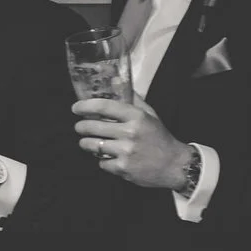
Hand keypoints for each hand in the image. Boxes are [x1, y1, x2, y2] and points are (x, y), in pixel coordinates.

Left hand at [72, 95, 190, 187]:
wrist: (174, 165)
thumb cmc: (159, 137)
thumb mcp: (150, 115)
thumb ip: (133, 100)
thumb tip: (115, 82)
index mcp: (137, 117)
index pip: (105, 106)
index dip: (86, 106)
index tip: (76, 108)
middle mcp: (130, 133)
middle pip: (92, 127)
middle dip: (81, 127)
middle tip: (80, 127)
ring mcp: (125, 151)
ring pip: (92, 145)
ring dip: (86, 143)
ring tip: (87, 142)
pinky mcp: (122, 168)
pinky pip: (101, 162)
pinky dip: (102, 160)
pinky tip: (108, 157)